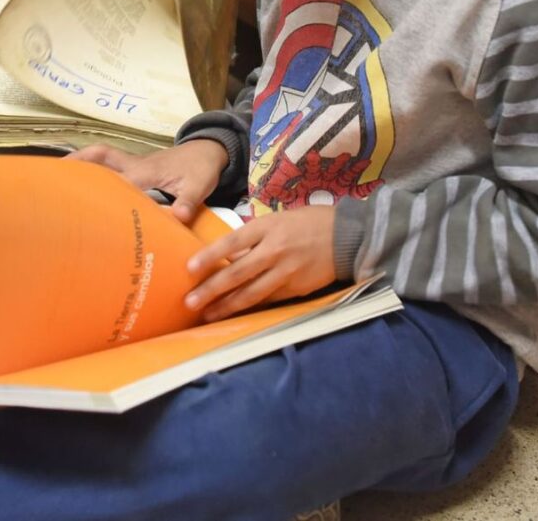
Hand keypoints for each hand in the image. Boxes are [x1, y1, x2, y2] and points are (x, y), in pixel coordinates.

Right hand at [69, 139, 228, 222]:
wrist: (210, 149)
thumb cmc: (203, 167)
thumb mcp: (200, 186)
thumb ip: (188, 202)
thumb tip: (176, 218)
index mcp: (145, 172)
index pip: (116, 182)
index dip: (97, 191)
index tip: (77, 202)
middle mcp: (135, 165)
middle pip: (100, 158)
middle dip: (77, 164)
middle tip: (52, 177)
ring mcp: (135, 164)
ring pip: (102, 158)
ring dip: (82, 162)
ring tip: (59, 175)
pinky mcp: (138, 167)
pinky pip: (111, 164)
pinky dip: (95, 167)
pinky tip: (87, 181)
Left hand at [185, 206, 336, 320]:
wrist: (347, 237)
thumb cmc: (307, 224)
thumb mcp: (277, 221)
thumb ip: (252, 238)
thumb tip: (224, 255)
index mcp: (267, 228)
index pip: (231, 242)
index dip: (209, 256)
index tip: (189, 268)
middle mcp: (274, 250)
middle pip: (237, 273)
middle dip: (211, 290)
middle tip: (189, 302)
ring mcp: (286, 272)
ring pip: (251, 293)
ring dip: (226, 306)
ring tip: (207, 315)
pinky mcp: (296, 289)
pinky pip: (267, 301)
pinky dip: (249, 309)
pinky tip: (234, 316)